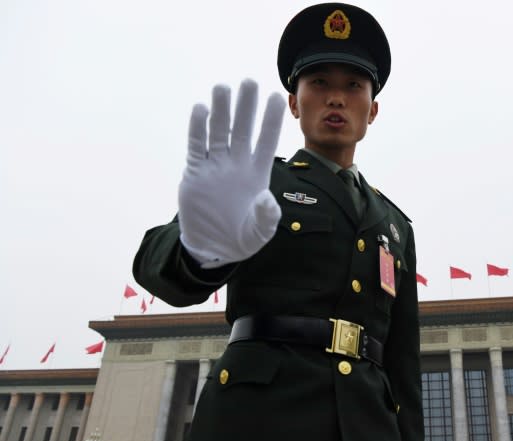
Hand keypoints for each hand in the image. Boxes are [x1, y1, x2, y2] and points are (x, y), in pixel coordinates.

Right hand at [178, 79, 285, 267]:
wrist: (214, 248)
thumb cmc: (243, 238)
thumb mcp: (260, 232)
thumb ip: (267, 217)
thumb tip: (267, 198)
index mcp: (257, 174)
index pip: (266, 141)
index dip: (270, 120)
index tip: (277, 97)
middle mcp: (237, 164)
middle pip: (242, 129)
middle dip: (246, 107)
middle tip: (249, 81)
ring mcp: (216, 166)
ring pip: (219, 132)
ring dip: (221, 111)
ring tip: (222, 88)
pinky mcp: (195, 172)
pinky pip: (197, 146)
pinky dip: (198, 128)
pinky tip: (201, 109)